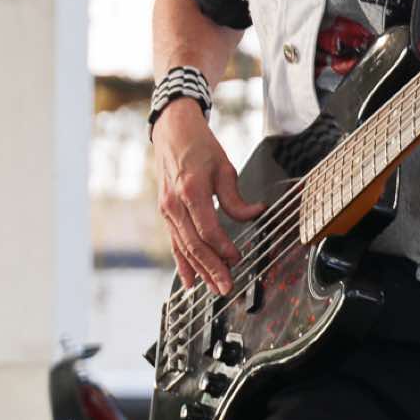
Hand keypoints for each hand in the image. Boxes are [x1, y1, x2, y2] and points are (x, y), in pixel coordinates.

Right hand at [153, 100, 264, 293]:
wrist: (172, 131)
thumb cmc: (200, 146)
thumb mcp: (225, 167)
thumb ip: (236, 197)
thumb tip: (254, 214)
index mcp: (191, 190)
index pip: (207, 229)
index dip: (223, 247)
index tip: (237, 258)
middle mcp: (174, 203)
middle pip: (194, 245)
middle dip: (211, 269)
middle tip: (226, 287)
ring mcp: (166, 210)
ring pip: (183, 248)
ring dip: (199, 271)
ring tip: (213, 288)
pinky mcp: (165, 213)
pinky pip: (174, 243)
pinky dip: (182, 263)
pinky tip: (190, 281)